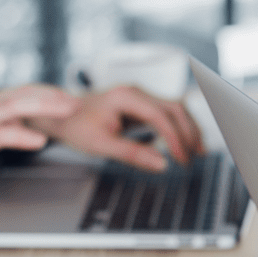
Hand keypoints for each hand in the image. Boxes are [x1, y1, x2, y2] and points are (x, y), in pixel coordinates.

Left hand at [27, 86, 204, 171]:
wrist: (61, 114)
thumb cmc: (76, 126)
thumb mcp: (101, 144)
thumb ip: (132, 154)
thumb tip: (161, 164)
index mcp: (125, 96)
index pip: (160, 115)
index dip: (174, 138)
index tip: (181, 159)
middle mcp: (136, 92)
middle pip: (175, 108)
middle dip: (188, 133)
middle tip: (193, 158)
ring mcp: (140, 96)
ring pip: (175, 109)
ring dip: (188, 129)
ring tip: (196, 152)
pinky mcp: (141, 104)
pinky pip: (167, 113)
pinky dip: (180, 128)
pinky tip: (184, 144)